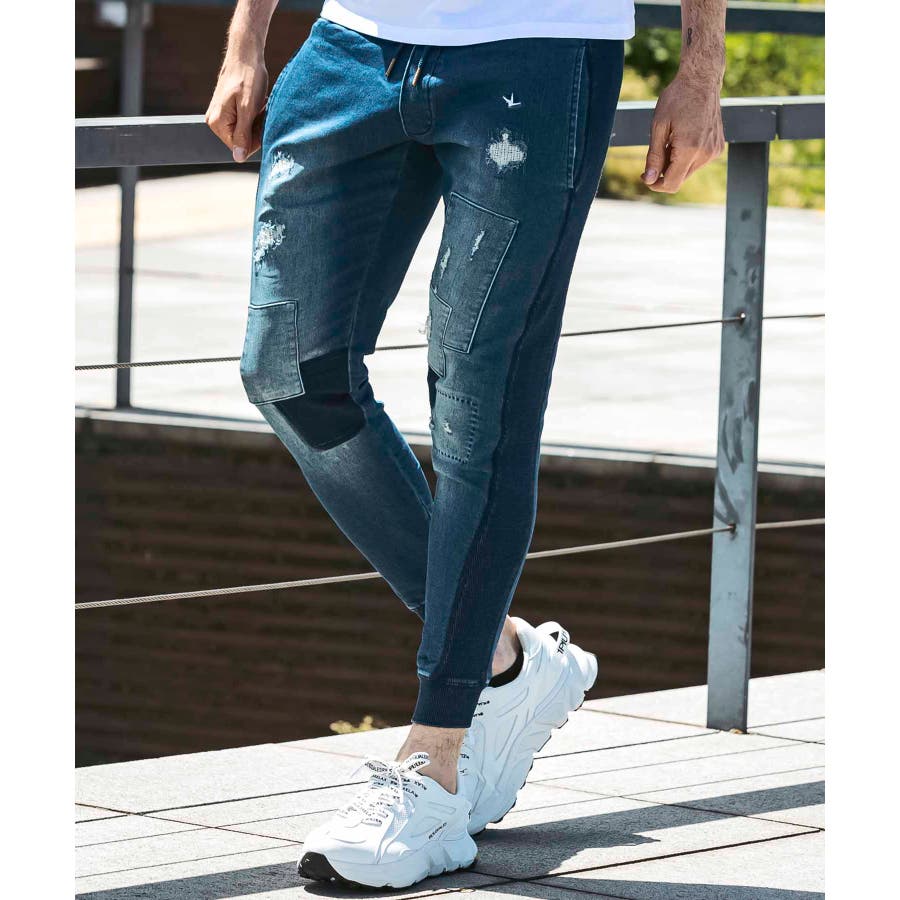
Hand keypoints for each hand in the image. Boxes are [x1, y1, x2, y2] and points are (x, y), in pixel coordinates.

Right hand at [205, 56, 267, 162]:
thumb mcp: (248, 108)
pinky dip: (254, 116)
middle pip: (243, 140)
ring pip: (246, 131)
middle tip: (261, 110)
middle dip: (256, 129)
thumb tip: (239, 158)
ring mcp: (220, 116)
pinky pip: (245, 122)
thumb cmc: (248, 78)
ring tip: (259, 105)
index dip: (256, 137)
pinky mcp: (228, 111)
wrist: (245, 54)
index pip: (241, 148)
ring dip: (257, 122)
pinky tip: (257, 104)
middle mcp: (215, 122)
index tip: (262, 119)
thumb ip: (243, 134)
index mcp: (217, 124)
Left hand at [642, 72, 724, 193]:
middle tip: (658, 149)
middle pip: (679, 179)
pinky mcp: (718, 147)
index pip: (671, 184)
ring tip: (672, 140)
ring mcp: (714, 151)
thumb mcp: (658, 126)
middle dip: (664, 171)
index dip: (655, 184)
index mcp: (689, 149)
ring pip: (688, 171)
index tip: (645, 175)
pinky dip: (687, 156)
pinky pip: (698, 162)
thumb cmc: (677, 98)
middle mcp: (705, 153)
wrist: (702, 79)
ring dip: (676, 163)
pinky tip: (684, 137)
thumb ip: (654, 156)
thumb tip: (649, 180)